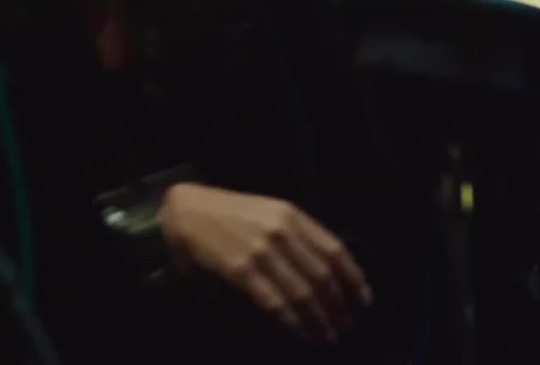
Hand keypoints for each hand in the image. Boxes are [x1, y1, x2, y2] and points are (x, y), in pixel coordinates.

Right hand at [158, 183, 371, 342]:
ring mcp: (262, 252)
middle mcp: (281, 232)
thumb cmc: (225, 213)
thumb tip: (321, 277)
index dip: (354, 279)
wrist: (184, 209)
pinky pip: (277, 304)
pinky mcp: (241, 271)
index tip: (363, 301)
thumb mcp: (266, 212)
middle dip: (338, 308)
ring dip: (320, 321)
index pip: (335, 250)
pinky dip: (294, 324)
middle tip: (344, 327)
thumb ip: (293, 237)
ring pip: (304, 294)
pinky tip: (301, 336)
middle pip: (323, 277)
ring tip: (326, 338)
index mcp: (291, 215)